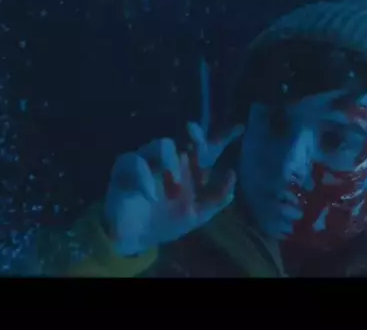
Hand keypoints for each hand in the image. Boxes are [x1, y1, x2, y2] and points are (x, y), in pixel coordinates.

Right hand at [104, 58, 243, 256]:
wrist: (135, 238)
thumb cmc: (167, 222)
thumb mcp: (197, 215)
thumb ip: (216, 199)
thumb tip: (233, 175)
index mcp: (190, 171)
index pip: (208, 150)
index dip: (223, 137)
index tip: (240, 128)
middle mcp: (172, 161)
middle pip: (186, 139)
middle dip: (195, 135)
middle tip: (195, 135)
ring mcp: (149, 161)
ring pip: (162, 144)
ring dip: (170, 163)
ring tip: (174, 188)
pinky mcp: (126, 167)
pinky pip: (135, 162)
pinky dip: (144, 178)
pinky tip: (151, 195)